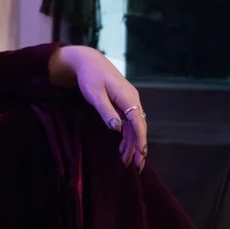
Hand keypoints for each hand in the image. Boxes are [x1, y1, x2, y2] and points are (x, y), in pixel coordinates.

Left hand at [49, 45, 147, 171]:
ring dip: (132, 144)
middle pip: (139, 126)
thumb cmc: (89, 77)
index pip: (137, 121)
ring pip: (135, 126)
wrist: (89, 61)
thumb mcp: (94, 94)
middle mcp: (132, 99)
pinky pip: (129, 122)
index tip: (140, 154)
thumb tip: (117, 129)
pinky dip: (128, 135)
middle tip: (136, 167)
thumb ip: (105, 111)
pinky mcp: (124, 103)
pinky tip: (123, 148)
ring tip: (128, 162)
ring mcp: (129, 101)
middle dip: (139, 147)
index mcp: (127, 97)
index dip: (139, 139)